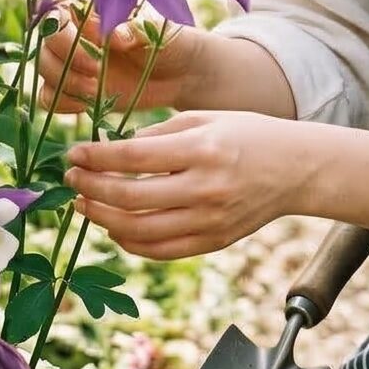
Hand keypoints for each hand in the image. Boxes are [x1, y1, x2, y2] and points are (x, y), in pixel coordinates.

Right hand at [34, 5, 199, 122]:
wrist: (182, 74)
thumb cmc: (169, 42)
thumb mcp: (157, 31)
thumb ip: (134, 30)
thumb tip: (115, 35)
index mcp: (92, 14)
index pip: (57, 15)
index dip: (69, 32)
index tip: (102, 44)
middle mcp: (77, 38)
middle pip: (45, 46)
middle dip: (66, 62)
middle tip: (97, 72)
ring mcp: (75, 66)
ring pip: (44, 72)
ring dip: (65, 83)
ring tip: (97, 91)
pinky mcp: (78, 91)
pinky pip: (51, 98)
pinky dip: (64, 103)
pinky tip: (91, 103)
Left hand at [64, 107, 309, 259]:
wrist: (296, 169)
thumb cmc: (248, 135)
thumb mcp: (206, 118)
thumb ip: (158, 134)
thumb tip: (111, 150)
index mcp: (202, 149)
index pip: (133, 158)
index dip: (96, 157)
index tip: (74, 154)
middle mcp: (205, 188)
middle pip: (130, 198)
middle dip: (91, 188)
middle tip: (72, 179)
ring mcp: (209, 221)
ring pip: (139, 231)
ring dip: (103, 219)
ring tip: (85, 204)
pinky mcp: (213, 242)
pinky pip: (160, 251)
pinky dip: (130, 242)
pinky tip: (115, 227)